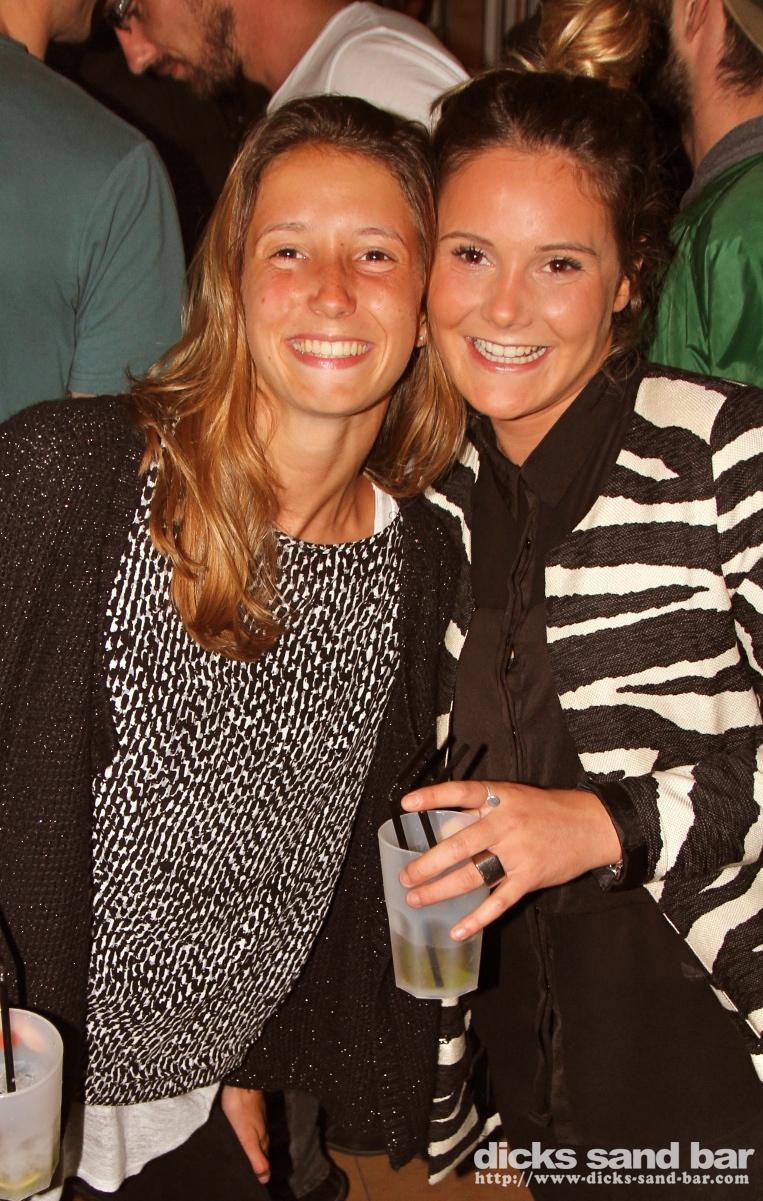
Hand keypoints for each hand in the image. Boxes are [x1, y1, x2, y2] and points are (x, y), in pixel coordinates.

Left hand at [221, 1085, 269, 1182]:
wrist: (241, 1080)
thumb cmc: (241, 1108)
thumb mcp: (247, 1138)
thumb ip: (256, 1158)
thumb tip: (266, 1178)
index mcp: (262, 1139)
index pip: (264, 1161)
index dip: (260, 1170)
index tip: (255, 1178)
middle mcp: (262, 1130)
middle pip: (261, 1149)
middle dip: (256, 1159)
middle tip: (249, 1168)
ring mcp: (257, 1119)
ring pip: (256, 1138)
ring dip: (251, 1146)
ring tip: (244, 1154)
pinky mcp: (250, 1110)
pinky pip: (250, 1127)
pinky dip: (246, 1134)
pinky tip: (239, 1134)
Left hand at [399, 780, 621, 939]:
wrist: (591, 825)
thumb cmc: (546, 810)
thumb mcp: (513, 797)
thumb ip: (481, 810)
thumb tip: (442, 827)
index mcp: (500, 798)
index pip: (461, 792)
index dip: (433, 797)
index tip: (407, 804)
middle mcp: (506, 824)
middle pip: (459, 845)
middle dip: (428, 863)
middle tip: (406, 876)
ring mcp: (518, 852)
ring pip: (473, 875)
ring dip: (441, 890)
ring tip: (418, 898)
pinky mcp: (530, 877)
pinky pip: (499, 902)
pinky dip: (477, 918)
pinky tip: (458, 928)